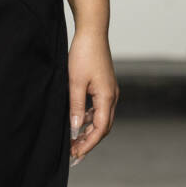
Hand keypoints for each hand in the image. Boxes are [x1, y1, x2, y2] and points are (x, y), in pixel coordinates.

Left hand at [67, 30, 118, 166]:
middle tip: (73, 153)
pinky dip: (89, 118)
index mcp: (107, 97)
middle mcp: (112, 96)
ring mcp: (109, 91)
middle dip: (89, 142)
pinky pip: (98, 108)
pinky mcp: (104, 86)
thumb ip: (76, 107)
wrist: (92, 32)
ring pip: (101, 119)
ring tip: (73, 141)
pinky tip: (78, 122)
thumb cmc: (83, 54)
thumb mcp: (75, 82)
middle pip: (103, 127)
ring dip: (88, 131)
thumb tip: (75, 129)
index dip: (88, 144)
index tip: (75, 154)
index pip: (100, 129)